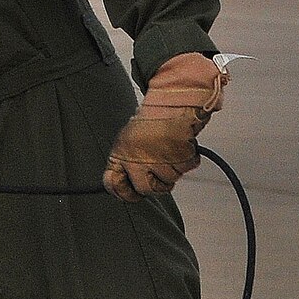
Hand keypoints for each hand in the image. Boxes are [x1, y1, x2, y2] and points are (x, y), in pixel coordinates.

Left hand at [104, 53, 227, 200]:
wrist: (170, 105)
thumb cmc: (149, 123)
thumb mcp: (126, 142)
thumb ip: (125, 163)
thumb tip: (125, 185)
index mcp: (120, 156)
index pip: (112, 184)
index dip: (122, 192)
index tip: (130, 193)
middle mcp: (137, 161)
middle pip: (145, 189)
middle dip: (155, 184)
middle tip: (159, 170)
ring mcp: (158, 161)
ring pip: (168, 181)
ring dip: (172, 169)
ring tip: (169, 150)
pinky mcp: (179, 158)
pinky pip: (185, 169)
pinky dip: (186, 160)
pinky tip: (179, 147)